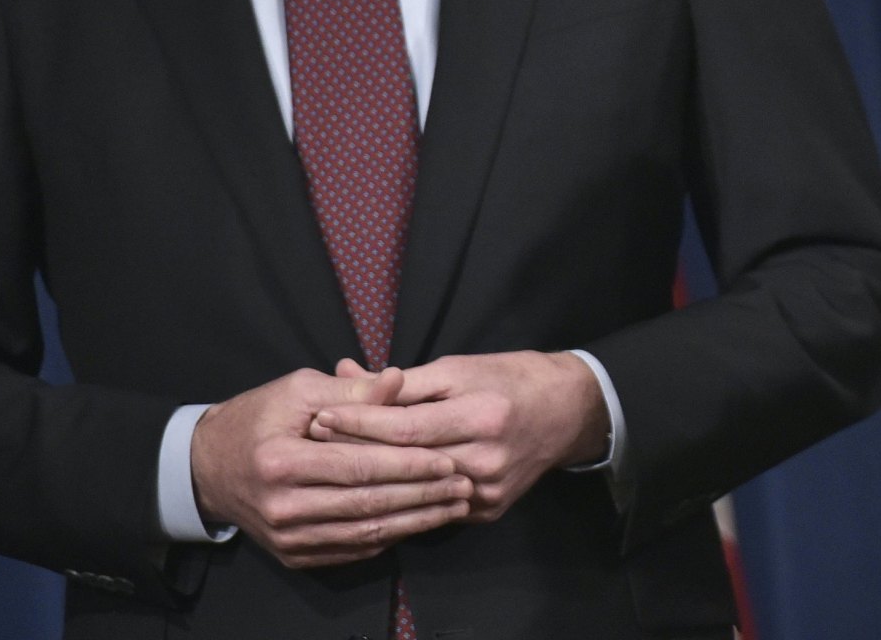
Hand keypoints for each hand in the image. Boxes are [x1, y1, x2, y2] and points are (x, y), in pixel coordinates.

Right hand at [191, 366, 473, 567]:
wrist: (208, 467)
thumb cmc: (258, 418)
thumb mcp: (299, 390)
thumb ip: (352, 390)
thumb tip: (398, 379)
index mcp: (281, 462)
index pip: (359, 466)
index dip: (408, 464)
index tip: (448, 459)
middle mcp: (281, 507)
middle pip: (367, 503)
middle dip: (422, 496)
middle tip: (464, 485)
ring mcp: (286, 538)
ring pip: (364, 531)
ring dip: (415, 521)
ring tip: (454, 505)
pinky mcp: (292, 555)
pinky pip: (351, 548)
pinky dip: (389, 535)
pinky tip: (420, 521)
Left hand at [310, 351, 607, 524]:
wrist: (568, 412)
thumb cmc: (510, 378)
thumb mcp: (460, 368)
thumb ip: (403, 381)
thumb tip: (347, 375)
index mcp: (481, 417)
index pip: (405, 428)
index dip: (359, 423)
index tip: (320, 417)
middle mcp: (486, 460)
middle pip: (406, 465)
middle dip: (355, 453)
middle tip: (312, 444)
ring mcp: (488, 493)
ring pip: (417, 493)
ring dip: (373, 481)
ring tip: (332, 468)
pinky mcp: (489, 511)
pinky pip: (435, 508)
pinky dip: (404, 498)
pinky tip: (372, 490)